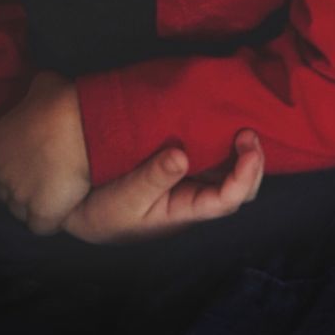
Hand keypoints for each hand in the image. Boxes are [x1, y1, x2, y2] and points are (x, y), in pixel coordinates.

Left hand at [0, 71, 89, 234]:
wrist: (85, 130)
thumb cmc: (61, 104)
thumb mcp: (41, 86)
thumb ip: (30, 96)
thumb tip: (37, 88)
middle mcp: (0, 176)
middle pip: (0, 190)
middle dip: (17, 183)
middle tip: (40, 169)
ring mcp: (19, 199)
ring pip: (19, 210)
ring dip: (33, 202)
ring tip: (54, 186)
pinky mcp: (41, 216)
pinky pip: (40, 227)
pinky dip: (51, 219)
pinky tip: (64, 204)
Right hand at [63, 129, 263, 243]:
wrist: (82, 208)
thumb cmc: (103, 211)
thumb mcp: (124, 199)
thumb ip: (153, 178)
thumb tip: (181, 156)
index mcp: (184, 211)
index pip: (226, 200)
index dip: (245, 176)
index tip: (250, 147)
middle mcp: (192, 198)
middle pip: (238, 189)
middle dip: (252, 163)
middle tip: (249, 131)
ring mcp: (187, 183)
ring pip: (228, 172)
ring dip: (239, 152)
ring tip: (241, 123)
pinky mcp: (178, 167)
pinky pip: (209, 157)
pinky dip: (221, 142)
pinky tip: (221, 123)